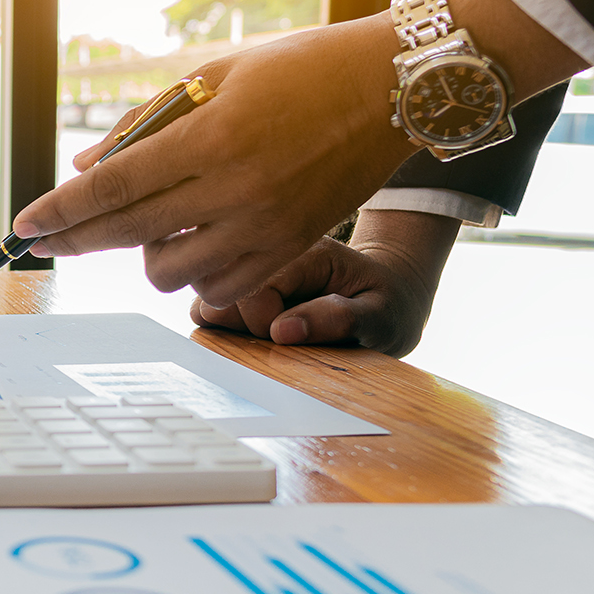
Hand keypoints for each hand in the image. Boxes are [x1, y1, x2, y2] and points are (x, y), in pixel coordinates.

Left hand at [11, 16, 418, 306]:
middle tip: (41, 245)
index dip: (60, 210)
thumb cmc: (299, 68)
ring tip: (153, 223)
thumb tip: (87, 168)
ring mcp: (264, 226)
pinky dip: (192, 271)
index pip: (113, 188)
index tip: (23, 226)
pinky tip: (193, 242)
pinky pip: (218, 286)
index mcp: (211, 137)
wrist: (392, 88)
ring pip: (168, 270)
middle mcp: (235, 189)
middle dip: (73, 241)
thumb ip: (145, 124)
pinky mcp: (289, 249)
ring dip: (143, 253)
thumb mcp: (214, 76)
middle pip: (127, 234)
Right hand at [191, 210, 458, 357]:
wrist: (389, 290)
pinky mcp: (239, 290)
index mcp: (305, 253)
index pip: (252, 287)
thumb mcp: (381, 314)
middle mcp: (269, 255)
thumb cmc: (387, 303)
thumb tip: (280, 331)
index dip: (260, 322)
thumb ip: (338, 319)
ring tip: (265, 337)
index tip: (287, 339)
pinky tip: (252, 335)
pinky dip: (221, 330)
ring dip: (228, 329)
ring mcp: (250, 272)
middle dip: (239, 327)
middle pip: (217, 290)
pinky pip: (206, 311)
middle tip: (277, 339)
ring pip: (204, 301)